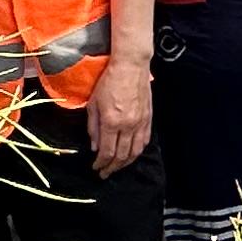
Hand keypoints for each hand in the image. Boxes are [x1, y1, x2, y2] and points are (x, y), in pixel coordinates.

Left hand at [87, 54, 153, 174]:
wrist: (131, 67)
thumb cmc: (109, 81)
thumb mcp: (93, 104)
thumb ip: (93, 127)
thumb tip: (94, 146)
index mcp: (111, 122)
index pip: (106, 151)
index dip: (100, 163)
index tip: (96, 167)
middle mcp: (127, 126)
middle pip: (121, 156)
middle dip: (112, 168)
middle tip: (105, 173)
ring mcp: (140, 123)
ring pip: (135, 152)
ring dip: (125, 164)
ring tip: (117, 168)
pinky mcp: (148, 119)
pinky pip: (144, 141)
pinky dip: (138, 151)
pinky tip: (132, 155)